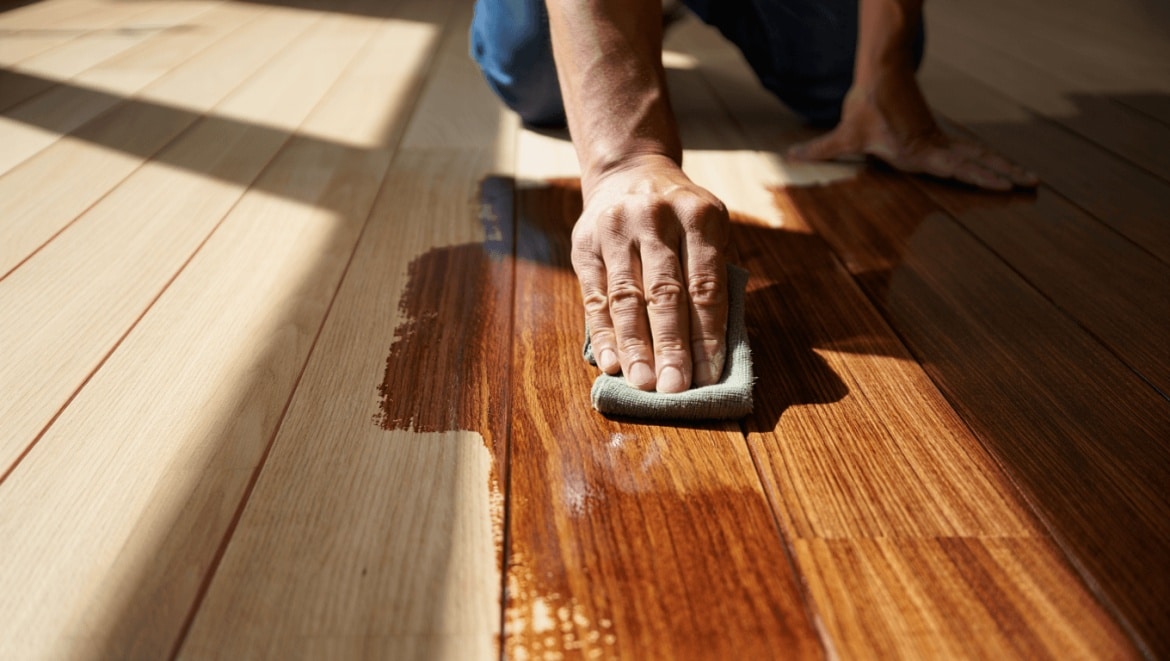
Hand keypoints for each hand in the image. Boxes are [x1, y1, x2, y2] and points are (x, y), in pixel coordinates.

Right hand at [571, 154, 730, 392]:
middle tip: (674, 388)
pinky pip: (595, 296)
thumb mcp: (708, 229)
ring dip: (636, 346)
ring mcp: (616, 229)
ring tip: (643, 384)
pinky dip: (604, 334)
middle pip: (665, 293)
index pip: (705, 285)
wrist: (629, 171)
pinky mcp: (585, 244)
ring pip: (627, 298)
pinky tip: (611, 363)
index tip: (709, 376)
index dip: (706, 335)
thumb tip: (712, 351)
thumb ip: (712, 277)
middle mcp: (656, 217)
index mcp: (699, 215)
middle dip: (671, 346)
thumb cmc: (679, 217)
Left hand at [787, 71, 1037, 190]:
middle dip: (1004, 174)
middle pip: (976, 162)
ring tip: (1031, 178)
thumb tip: (789, 156)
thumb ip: (819, 149)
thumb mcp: (842, 133)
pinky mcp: (936, 135)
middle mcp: (933, 147)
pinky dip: (987, 160)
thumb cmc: (864, 103)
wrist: (881, 73)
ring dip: (1003, 166)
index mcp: (917, 151)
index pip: (956, 167)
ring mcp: (938, 141)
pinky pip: (968, 150)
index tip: (1003, 185)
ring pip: (978, 155)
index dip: (980, 177)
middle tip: (1034, 184)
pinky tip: (1001, 169)